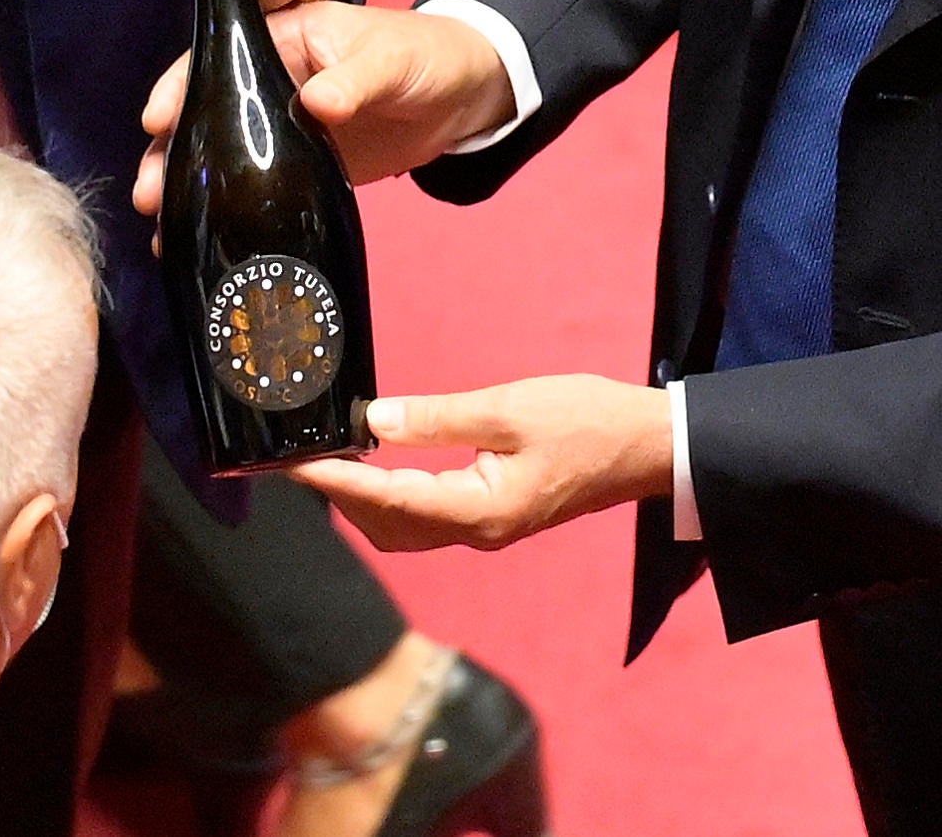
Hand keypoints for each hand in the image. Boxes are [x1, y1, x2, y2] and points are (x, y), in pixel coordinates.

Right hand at [134, 3, 515, 219]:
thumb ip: (356, 79)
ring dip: (189, 183)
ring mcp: (280, 124)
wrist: (464, 98)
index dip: (181, 86)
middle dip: (171, 150)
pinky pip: (252, 182)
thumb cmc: (425, 56)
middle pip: (205, 110)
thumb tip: (318, 104)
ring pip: (220, 150)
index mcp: (282, 37)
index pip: (218, 57)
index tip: (155, 120)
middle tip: (150, 191)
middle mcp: (269, 80)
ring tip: (161, 223)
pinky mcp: (298, 162)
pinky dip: (224, 208)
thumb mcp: (391, 60)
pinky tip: (200, 238)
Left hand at [291, 375, 674, 551]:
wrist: (649, 448)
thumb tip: (374, 422)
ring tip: (326, 460)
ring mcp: (486, 530)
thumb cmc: (587, 422)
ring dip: (362, 499)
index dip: (334, 480)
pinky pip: (426, 518)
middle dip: (339, 494)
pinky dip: (391, 498)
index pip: (387, 500)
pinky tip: (375, 467)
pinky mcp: (493, 516)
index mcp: (480, 510)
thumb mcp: (509, 409)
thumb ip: (438, 418)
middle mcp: (477, 532)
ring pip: (404, 528)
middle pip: (387, 524)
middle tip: (297, 457)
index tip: (292, 464)